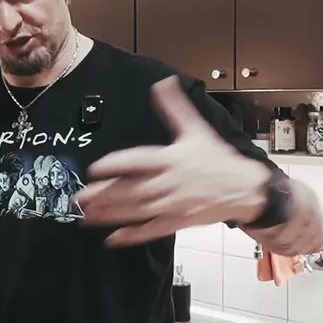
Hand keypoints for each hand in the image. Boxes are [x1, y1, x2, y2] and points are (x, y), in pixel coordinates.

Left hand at [75, 76, 272, 247]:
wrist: (243, 188)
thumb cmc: (217, 159)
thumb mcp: (196, 129)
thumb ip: (175, 107)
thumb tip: (163, 83)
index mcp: (171, 159)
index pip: (137, 161)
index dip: (115, 164)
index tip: (95, 167)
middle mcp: (169, 183)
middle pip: (130, 190)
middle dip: (103, 194)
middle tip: (79, 197)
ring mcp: (172, 205)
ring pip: (136, 211)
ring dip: (110, 214)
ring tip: (86, 215)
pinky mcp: (176, 222)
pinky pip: (151, 230)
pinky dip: (132, 236)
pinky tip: (113, 238)